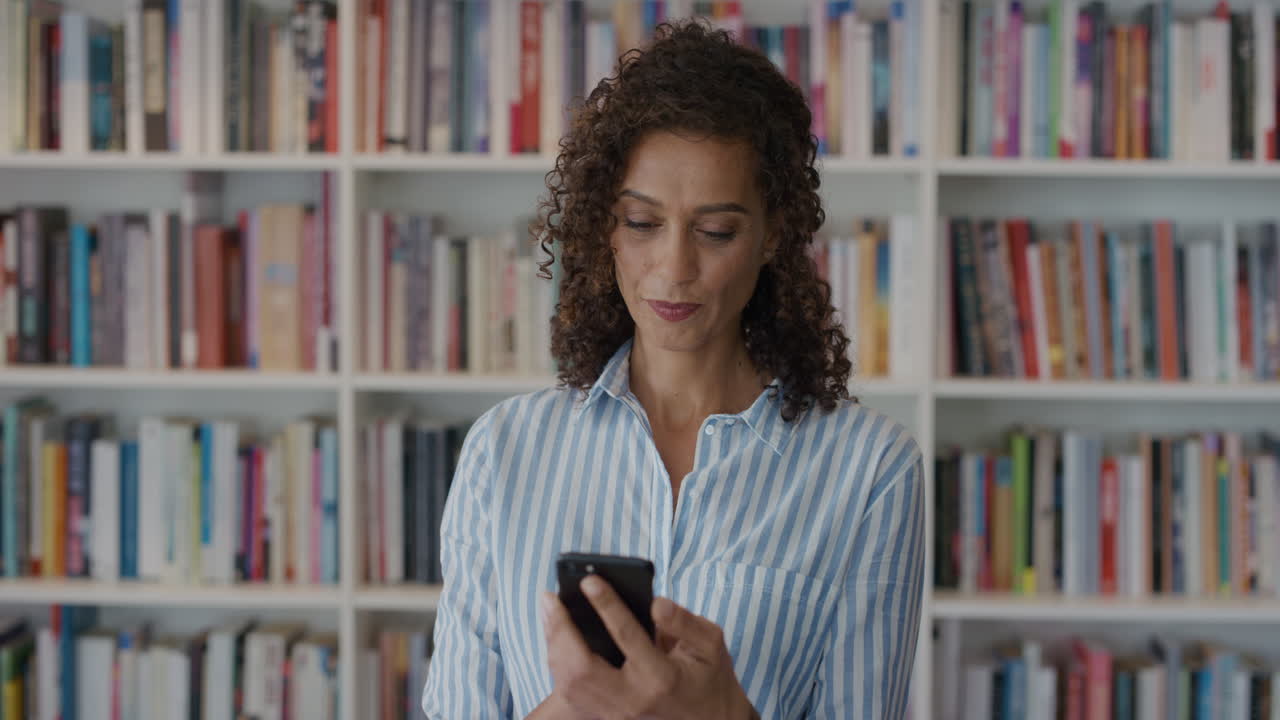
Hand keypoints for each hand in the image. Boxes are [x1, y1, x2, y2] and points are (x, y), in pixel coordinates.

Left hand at [539, 576, 758, 719]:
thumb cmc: (709, 677)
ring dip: (554, 643)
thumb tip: (655, 603)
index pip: (627, 636)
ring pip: (569, 682)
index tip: (589, 581)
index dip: (606, 605)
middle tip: (551, 598)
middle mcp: (633, 699)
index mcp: (661, 678)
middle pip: (581, 668)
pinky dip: (558, 661)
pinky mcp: (606, 716)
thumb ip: (684, 622)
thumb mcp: (710, 644)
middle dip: (561, 630)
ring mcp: (616, 713)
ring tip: (550, 610)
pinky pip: (570, 691)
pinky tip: (556, 636)